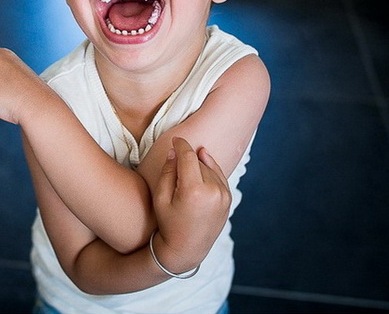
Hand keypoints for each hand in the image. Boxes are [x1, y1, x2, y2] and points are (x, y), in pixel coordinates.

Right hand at [151, 137, 231, 273]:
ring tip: (186, 171)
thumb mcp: (160, 198)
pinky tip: (203, 164)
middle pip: (198, 161)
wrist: (187, 249)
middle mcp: (212, 191)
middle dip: (187, 158)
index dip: (181, 145)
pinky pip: (219, 175)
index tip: (175, 140)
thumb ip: (167, 172)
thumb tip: (174, 152)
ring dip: (198, 165)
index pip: (188, 156)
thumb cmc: (169, 224)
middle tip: (175, 160)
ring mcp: (223, 195)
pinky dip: (210, 169)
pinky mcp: (228, 199)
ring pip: (208, 167)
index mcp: (193, 190)